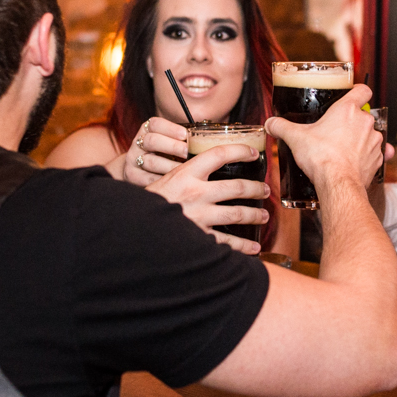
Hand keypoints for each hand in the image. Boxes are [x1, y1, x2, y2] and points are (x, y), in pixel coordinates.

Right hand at [123, 117, 190, 186]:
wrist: (137, 170)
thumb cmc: (162, 154)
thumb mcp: (168, 141)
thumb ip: (182, 139)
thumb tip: (210, 139)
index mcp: (147, 130)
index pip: (155, 124)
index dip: (170, 128)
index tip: (185, 134)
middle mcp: (138, 143)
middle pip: (152, 141)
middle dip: (172, 146)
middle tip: (187, 153)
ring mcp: (133, 159)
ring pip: (151, 162)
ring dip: (170, 166)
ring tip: (186, 171)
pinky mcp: (132, 175)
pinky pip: (148, 179)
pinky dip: (163, 181)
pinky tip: (175, 183)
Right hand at [146, 145, 268, 254]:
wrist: (133, 226)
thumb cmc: (150, 201)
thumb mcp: (167, 179)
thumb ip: (188, 173)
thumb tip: (210, 166)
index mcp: (186, 173)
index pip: (219, 154)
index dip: (240, 151)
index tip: (254, 153)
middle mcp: (195, 193)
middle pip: (237, 186)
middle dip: (255, 188)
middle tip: (264, 189)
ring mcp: (198, 216)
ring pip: (238, 214)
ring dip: (254, 214)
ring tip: (263, 215)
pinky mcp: (198, 237)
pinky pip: (228, 242)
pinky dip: (244, 246)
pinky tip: (253, 246)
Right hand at [265, 85, 382, 194]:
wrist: (337, 183)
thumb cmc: (321, 157)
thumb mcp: (296, 138)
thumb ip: (281, 127)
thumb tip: (270, 124)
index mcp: (347, 109)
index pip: (362, 89)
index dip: (357, 90)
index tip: (352, 94)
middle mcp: (365, 122)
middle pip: (363, 115)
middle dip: (352, 122)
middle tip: (337, 131)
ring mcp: (374, 140)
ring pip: (371, 134)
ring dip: (361, 139)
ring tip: (345, 149)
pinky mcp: (377, 159)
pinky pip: (378, 154)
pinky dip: (370, 156)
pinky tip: (360, 161)